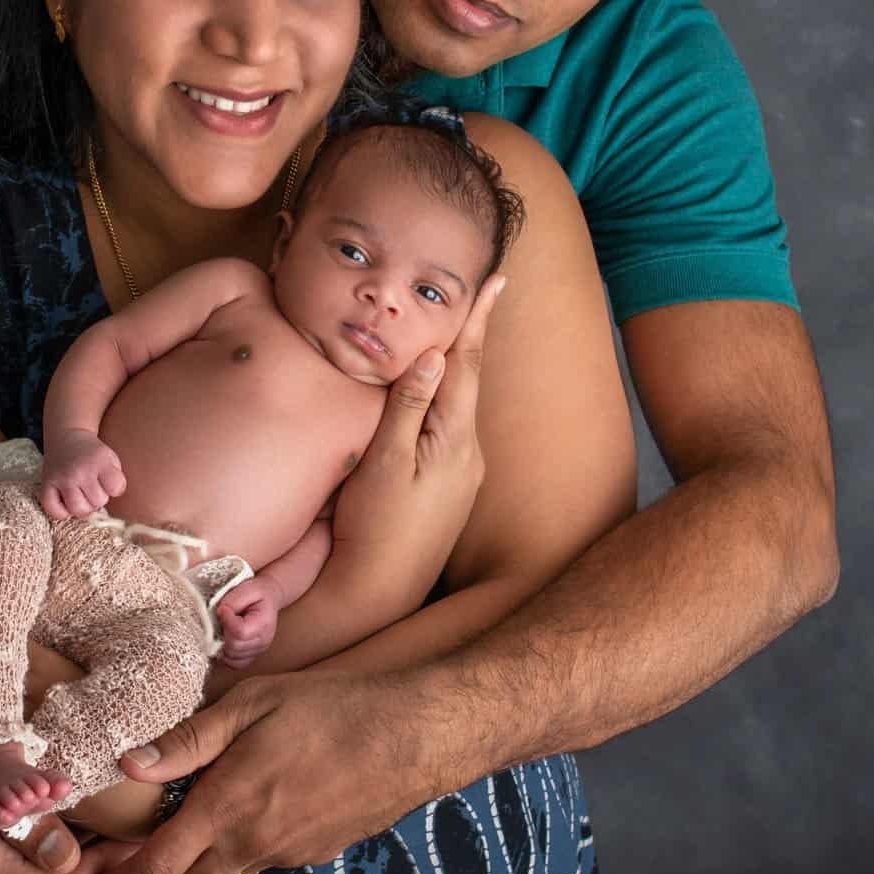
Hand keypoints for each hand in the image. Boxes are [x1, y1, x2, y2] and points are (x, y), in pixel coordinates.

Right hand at [39, 429, 125, 519]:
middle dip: (98, 497)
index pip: (116, 488)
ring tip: (82, 495)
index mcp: (98, 461)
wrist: (67, 438)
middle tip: (93, 487)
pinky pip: (54, 511)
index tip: (109, 481)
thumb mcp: (111, 459)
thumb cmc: (92, 455)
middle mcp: (79, 471)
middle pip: (97, 502)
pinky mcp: (46, 485)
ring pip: (78, 510)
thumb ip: (115, 481)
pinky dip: (62, 512)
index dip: (115, 488)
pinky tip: (67, 502)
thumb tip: (104, 510)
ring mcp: (61, 479)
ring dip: (83, 506)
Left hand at [79, 672, 440, 873]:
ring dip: (204, 858)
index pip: (157, 868)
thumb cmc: (330, 707)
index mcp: (228, 807)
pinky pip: (265, 857)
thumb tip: (130, 763)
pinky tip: (261, 798)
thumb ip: (189, 740)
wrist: (414, 736)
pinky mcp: (316, 853)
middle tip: (132, 857)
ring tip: (201, 813)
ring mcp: (287, 854)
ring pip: (226, 872)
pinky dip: (247, 842)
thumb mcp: (252, 705)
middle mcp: (253, 843)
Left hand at [214, 577, 275, 666]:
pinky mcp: (252, 656)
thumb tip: (220, 614)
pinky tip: (225, 641)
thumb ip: (232, 601)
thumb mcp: (247, 588)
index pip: (240, 632)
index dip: (226, 622)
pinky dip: (226, 655)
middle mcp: (263, 641)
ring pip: (232, 657)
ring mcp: (258, 651)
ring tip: (224, 628)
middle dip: (223, 632)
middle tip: (223, 619)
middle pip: (234, 646)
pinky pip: (235, 664)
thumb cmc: (258, 593)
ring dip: (222, 644)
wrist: (269, 598)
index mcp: (264, 624)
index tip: (223, 609)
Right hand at [331, 275, 505, 557]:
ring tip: (453, 331)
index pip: (466, 365)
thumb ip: (408, 406)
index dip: (477, 320)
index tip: (498, 280)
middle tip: (481, 290)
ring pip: (457, 404)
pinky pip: (447, 427)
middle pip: (466, 380)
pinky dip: (441, 399)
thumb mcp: (384, 461)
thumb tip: (432, 354)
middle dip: (469, 336)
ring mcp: (461, 474)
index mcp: (454, 439)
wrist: (379, 593)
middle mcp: (468, 453)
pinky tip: (430, 393)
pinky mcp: (448, 489)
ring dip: (455, 367)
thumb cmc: (375, 527)